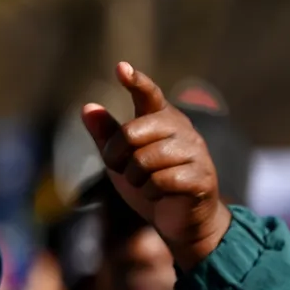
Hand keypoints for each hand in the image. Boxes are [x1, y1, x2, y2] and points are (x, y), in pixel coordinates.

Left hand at [81, 62, 230, 269]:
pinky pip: (161, 181)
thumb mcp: (122, 161)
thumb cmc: (153, 186)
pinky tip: (160, 195)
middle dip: (117, 155)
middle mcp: (184, 131)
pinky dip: (152, 193)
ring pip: (146, 160)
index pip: (149, 96)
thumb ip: (107, 135)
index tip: (121, 69)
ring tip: (144, 185)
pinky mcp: (201, 177)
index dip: (136, 82)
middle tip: (121, 169)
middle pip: (134, 133)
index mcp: (165, 120)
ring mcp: (196, 153)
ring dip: (136, 178)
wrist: (184, 221)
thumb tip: (88, 107)